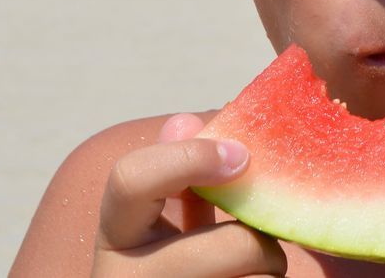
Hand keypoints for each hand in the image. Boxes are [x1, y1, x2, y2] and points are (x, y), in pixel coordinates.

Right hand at [91, 113, 287, 277]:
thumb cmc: (168, 273)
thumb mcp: (162, 231)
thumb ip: (179, 179)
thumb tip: (184, 121)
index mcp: (114, 240)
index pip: (131, 179)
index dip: (191, 157)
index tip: (240, 156)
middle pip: (231, 247)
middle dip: (263, 243)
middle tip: (265, 246)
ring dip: (270, 277)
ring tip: (253, 277)